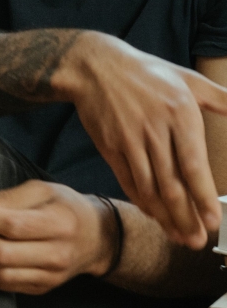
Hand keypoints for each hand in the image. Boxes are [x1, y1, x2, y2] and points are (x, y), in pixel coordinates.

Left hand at [0, 180, 111, 293]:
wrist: (95, 238)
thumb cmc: (64, 207)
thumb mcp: (41, 190)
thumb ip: (7, 198)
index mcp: (60, 224)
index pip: (12, 225)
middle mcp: (57, 255)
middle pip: (2, 253)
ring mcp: (50, 277)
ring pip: (0, 273)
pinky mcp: (41, 289)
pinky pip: (3, 284)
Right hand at [55, 32, 226, 249]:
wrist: (94, 67)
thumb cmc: (145, 72)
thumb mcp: (187, 78)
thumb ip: (221, 99)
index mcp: (179, 114)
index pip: (193, 165)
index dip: (204, 197)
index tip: (214, 220)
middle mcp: (155, 130)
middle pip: (171, 184)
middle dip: (186, 217)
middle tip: (197, 240)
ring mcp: (129, 140)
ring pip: (149, 187)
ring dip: (165, 216)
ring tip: (179, 235)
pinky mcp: (110, 146)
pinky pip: (128, 180)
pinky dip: (141, 200)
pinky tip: (153, 213)